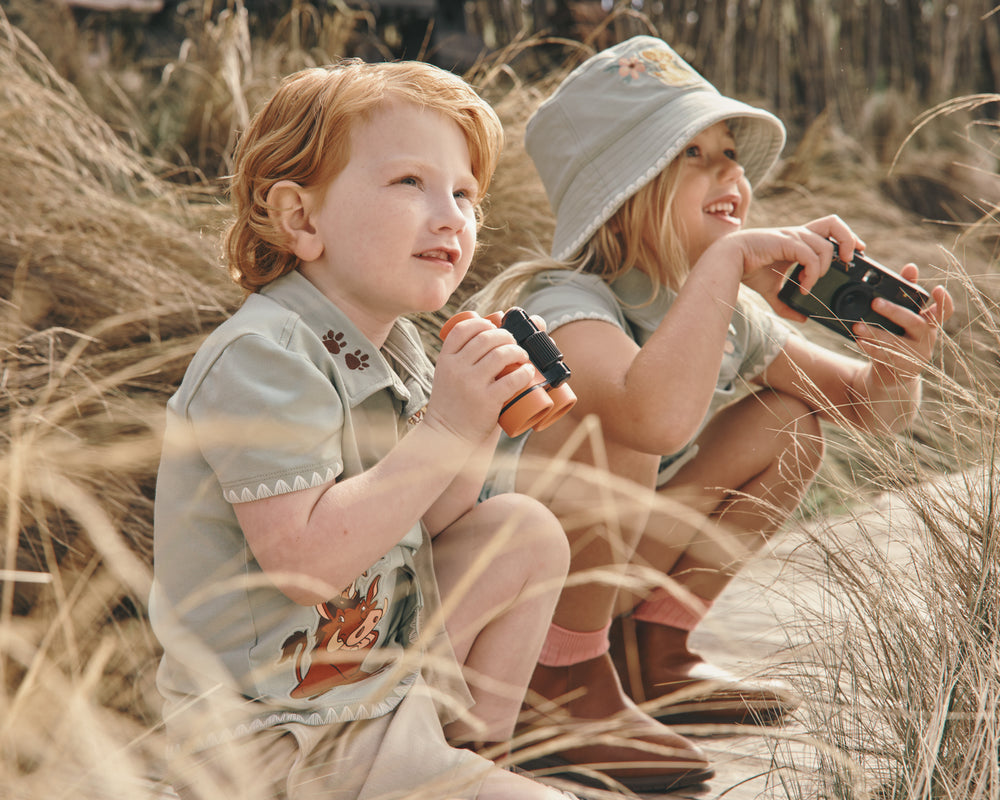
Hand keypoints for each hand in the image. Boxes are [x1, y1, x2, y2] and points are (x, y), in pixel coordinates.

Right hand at [424, 313, 534, 443]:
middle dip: (506, 336)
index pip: (463, 329)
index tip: (494, 326)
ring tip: (523, 356)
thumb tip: (491, 336)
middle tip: (514, 343)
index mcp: (445, 360)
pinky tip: (528, 372)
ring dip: (517, 351)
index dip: (482, 323)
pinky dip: (524, 372)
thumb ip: (464, 360)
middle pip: (486, 339)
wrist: (447, 436)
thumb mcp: (449, 377)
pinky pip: (511, 380)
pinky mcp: (486, 401)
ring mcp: (471, 385)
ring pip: (500, 355)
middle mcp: (456, 369)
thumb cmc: (453, 404)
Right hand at [735, 215, 865, 320]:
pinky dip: (811, 274)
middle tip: (847, 262)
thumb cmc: (747, 270)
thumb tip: (802, 319)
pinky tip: (802, 287)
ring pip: (825, 246)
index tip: (851, 257)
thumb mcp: (772, 291)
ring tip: (810, 285)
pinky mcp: (786, 241)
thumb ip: (787, 304)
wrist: (726, 261)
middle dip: (848, 240)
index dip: (845, 239)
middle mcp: (798, 234)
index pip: (829, 230)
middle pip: (834, 223)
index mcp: (798, 240)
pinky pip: (810, 256)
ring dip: (822, 270)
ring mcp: (792, 236)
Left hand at [852, 264, 953, 381]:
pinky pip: (886, 357)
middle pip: (914, 322)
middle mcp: (926, 338)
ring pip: (897, 342)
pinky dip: (871, 349)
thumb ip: (906, 293)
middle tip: (875, 302)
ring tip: (858, 326)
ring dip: (876, 333)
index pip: (944, 311)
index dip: (944, 301)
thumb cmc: (897, 337)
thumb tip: (911, 267)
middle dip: (894, 311)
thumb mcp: (901, 317)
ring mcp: (916, 355)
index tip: (937, 288)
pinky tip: (859, 342)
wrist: (892, 373)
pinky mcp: (902, 368)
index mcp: (929, 322)